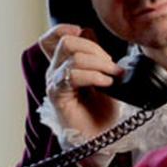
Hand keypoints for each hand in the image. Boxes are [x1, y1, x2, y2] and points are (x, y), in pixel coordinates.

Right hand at [39, 24, 124, 139]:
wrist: (102, 137)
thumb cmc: (102, 110)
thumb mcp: (105, 75)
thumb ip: (95, 55)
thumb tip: (89, 32)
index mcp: (64, 64)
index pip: (53, 37)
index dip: (65, 29)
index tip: (86, 34)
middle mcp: (55, 71)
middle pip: (66, 41)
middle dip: (94, 49)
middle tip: (111, 66)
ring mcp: (55, 83)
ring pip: (73, 56)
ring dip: (100, 63)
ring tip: (113, 76)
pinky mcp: (58, 96)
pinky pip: (72, 75)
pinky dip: (94, 76)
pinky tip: (106, 83)